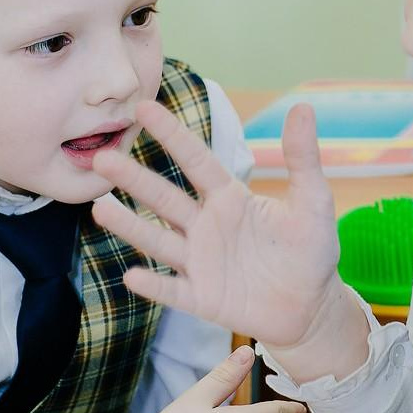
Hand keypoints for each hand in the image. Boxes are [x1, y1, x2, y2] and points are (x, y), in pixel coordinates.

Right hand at [92, 100, 370, 381]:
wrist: (311, 306)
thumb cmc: (311, 250)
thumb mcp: (313, 200)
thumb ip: (303, 158)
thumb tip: (303, 106)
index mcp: (230, 198)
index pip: (196, 160)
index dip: (171, 135)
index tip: (143, 107)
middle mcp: (207, 226)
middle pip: (165, 197)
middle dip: (134, 178)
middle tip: (101, 156)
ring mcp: (201, 262)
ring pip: (159, 241)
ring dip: (130, 226)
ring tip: (98, 207)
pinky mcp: (203, 298)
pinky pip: (174, 291)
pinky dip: (154, 285)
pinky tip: (132, 275)